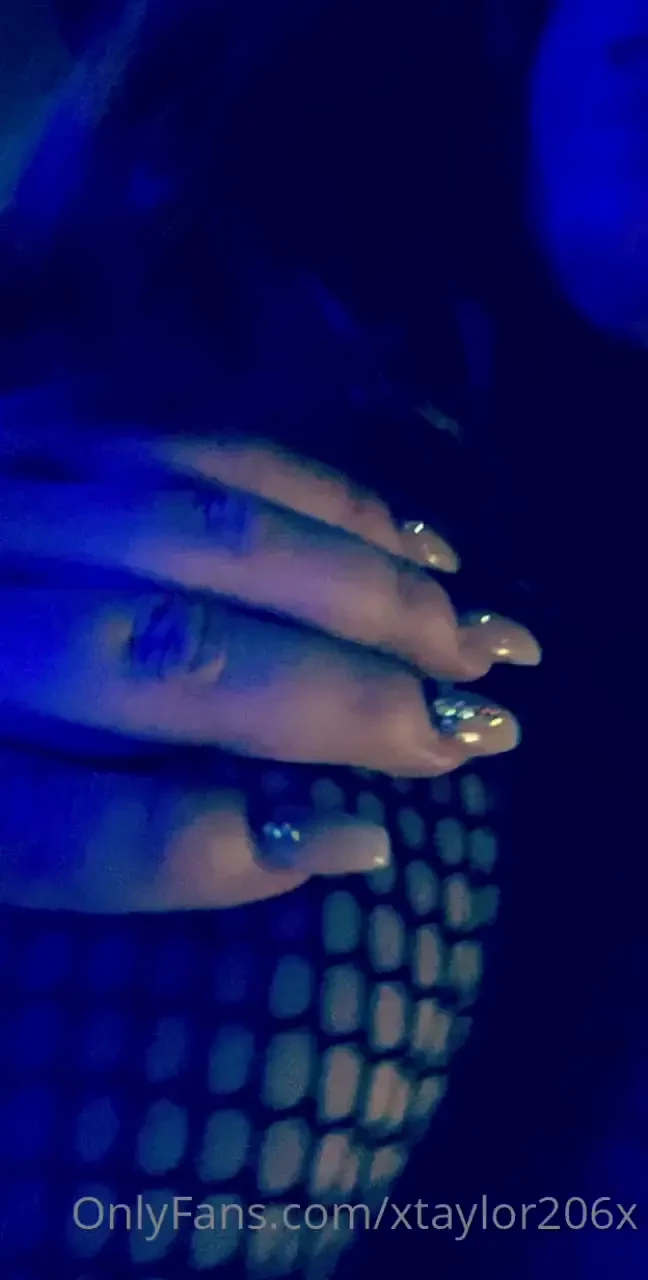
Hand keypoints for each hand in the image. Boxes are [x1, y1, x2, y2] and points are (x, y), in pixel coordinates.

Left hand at [0, 424, 539, 910]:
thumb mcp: (0, 808)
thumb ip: (112, 841)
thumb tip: (330, 834)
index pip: (55, 828)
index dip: (203, 852)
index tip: (363, 840)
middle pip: (165, 658)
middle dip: (338, 701)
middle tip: (470, 733)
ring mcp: (13, 488)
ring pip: (209, 536)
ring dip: (363, 593)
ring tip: (469, 642)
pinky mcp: (54, 412)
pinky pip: (212, 445)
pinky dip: (329, 498)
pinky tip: (410, 539)